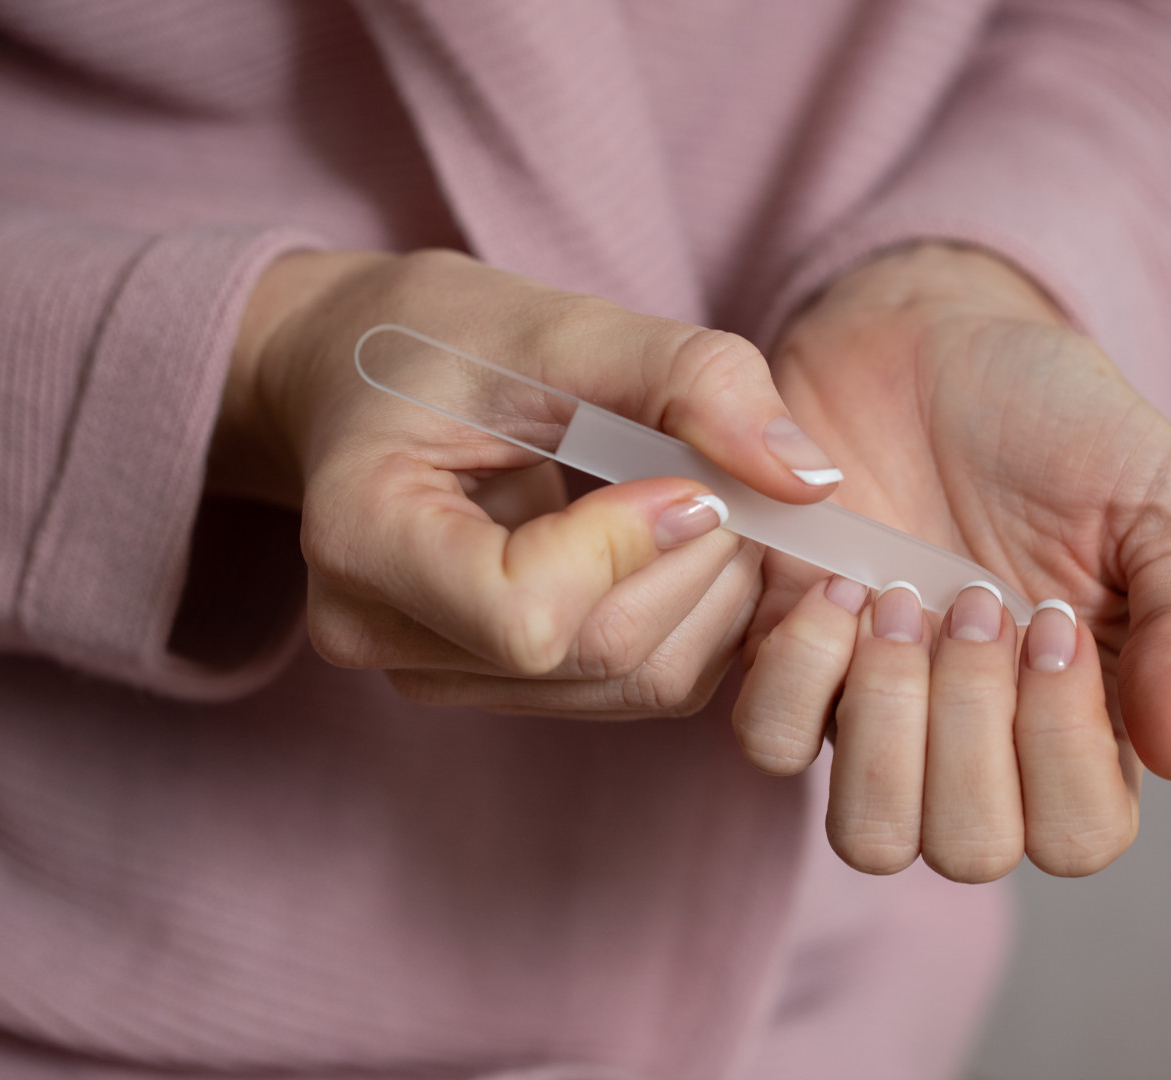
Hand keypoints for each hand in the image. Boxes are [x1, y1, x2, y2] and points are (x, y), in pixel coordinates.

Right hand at [210, 248, 840, 715]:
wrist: (363, 377)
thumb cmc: (441, 337)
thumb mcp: (556, 322)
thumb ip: (688, 378)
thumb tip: (812, 481)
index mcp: (358, 534)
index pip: (526, 614)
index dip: (632, 545)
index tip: (680, 470)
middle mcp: (375, 632)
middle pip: (594, 654)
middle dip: (698, 562)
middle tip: (726, 474)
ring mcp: (427, 672)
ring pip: (628, 684)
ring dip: (708, 593)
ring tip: (704, 497)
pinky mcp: (488, 685)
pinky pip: (632, 687)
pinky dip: (692, 617)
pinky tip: (680, 543)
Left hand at [731, 244, 1170, 879]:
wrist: (936, 337)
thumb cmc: (1058, 420)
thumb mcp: (1167, 505)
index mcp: (1077, 719)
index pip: (1077, 835)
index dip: (1062, 751)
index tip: (1052, 622)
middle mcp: (972, 736)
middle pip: (965, 849)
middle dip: (969, 731)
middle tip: (976, 600)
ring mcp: (875, 707)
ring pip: (865, 830)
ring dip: (885, 722)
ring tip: (899, 601)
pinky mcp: (789, 658)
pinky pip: (771, 740)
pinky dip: (800, 674)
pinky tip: (835, 584)